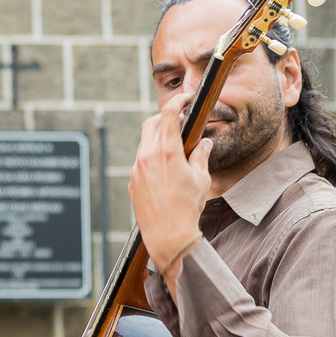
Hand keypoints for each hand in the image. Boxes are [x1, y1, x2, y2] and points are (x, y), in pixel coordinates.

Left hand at [128, 91, 210, 284]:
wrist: (168, 237)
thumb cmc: (188, 209)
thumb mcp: (202, 180)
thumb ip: (201, 157)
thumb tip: (204, 144)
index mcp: (167, 153)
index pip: (168, 115)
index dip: (178, 101)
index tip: (187, 99)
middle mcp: (147, 157)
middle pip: (151, 124)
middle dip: (165, 118)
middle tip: (180, 122)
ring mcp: (136, 170)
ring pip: (144, 143)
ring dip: (157, 138)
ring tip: (175, 149)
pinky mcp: (132, 182)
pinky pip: (140, 161)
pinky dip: (152, 157)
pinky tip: (165, 170)